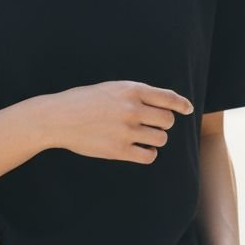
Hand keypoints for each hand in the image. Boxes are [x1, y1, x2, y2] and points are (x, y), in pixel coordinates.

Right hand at [41, 80, 193, 164]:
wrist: (57, 118)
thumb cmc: (83, 101)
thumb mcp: (111, 88)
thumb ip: (136, 94)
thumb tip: (166, 106)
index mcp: (131, 90)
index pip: (168, 98)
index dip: (181, 104)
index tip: (187, 109)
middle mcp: (132, 108)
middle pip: (167, 121)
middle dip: (162, 124)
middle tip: (150, 125)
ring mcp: (126, 130)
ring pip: (160, 139)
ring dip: (155, 139)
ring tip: (141, 137)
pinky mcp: (119, 150)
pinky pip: (149, 155)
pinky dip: (148, 153)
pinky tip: (139, 149)